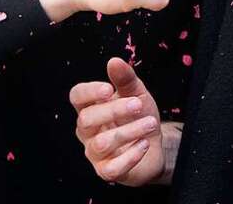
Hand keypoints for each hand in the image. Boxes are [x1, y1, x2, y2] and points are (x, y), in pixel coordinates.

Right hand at [71, 58, 178, 185]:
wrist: (155, 144)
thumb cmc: (139, 116)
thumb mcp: (137, 94)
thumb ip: (125, 79)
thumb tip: (114, 61)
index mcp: (91, 106)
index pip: (77, 96)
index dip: (89, 92)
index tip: (109, 89)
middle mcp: (87, 130)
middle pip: (87, 119)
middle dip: (113, 111)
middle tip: (138, 105)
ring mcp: (95, 152)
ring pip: (101, 143)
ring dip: (129, 132)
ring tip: (150, 124)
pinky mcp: (107, 171)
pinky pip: (112, 168)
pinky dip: (130, 156)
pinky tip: (144, 144)